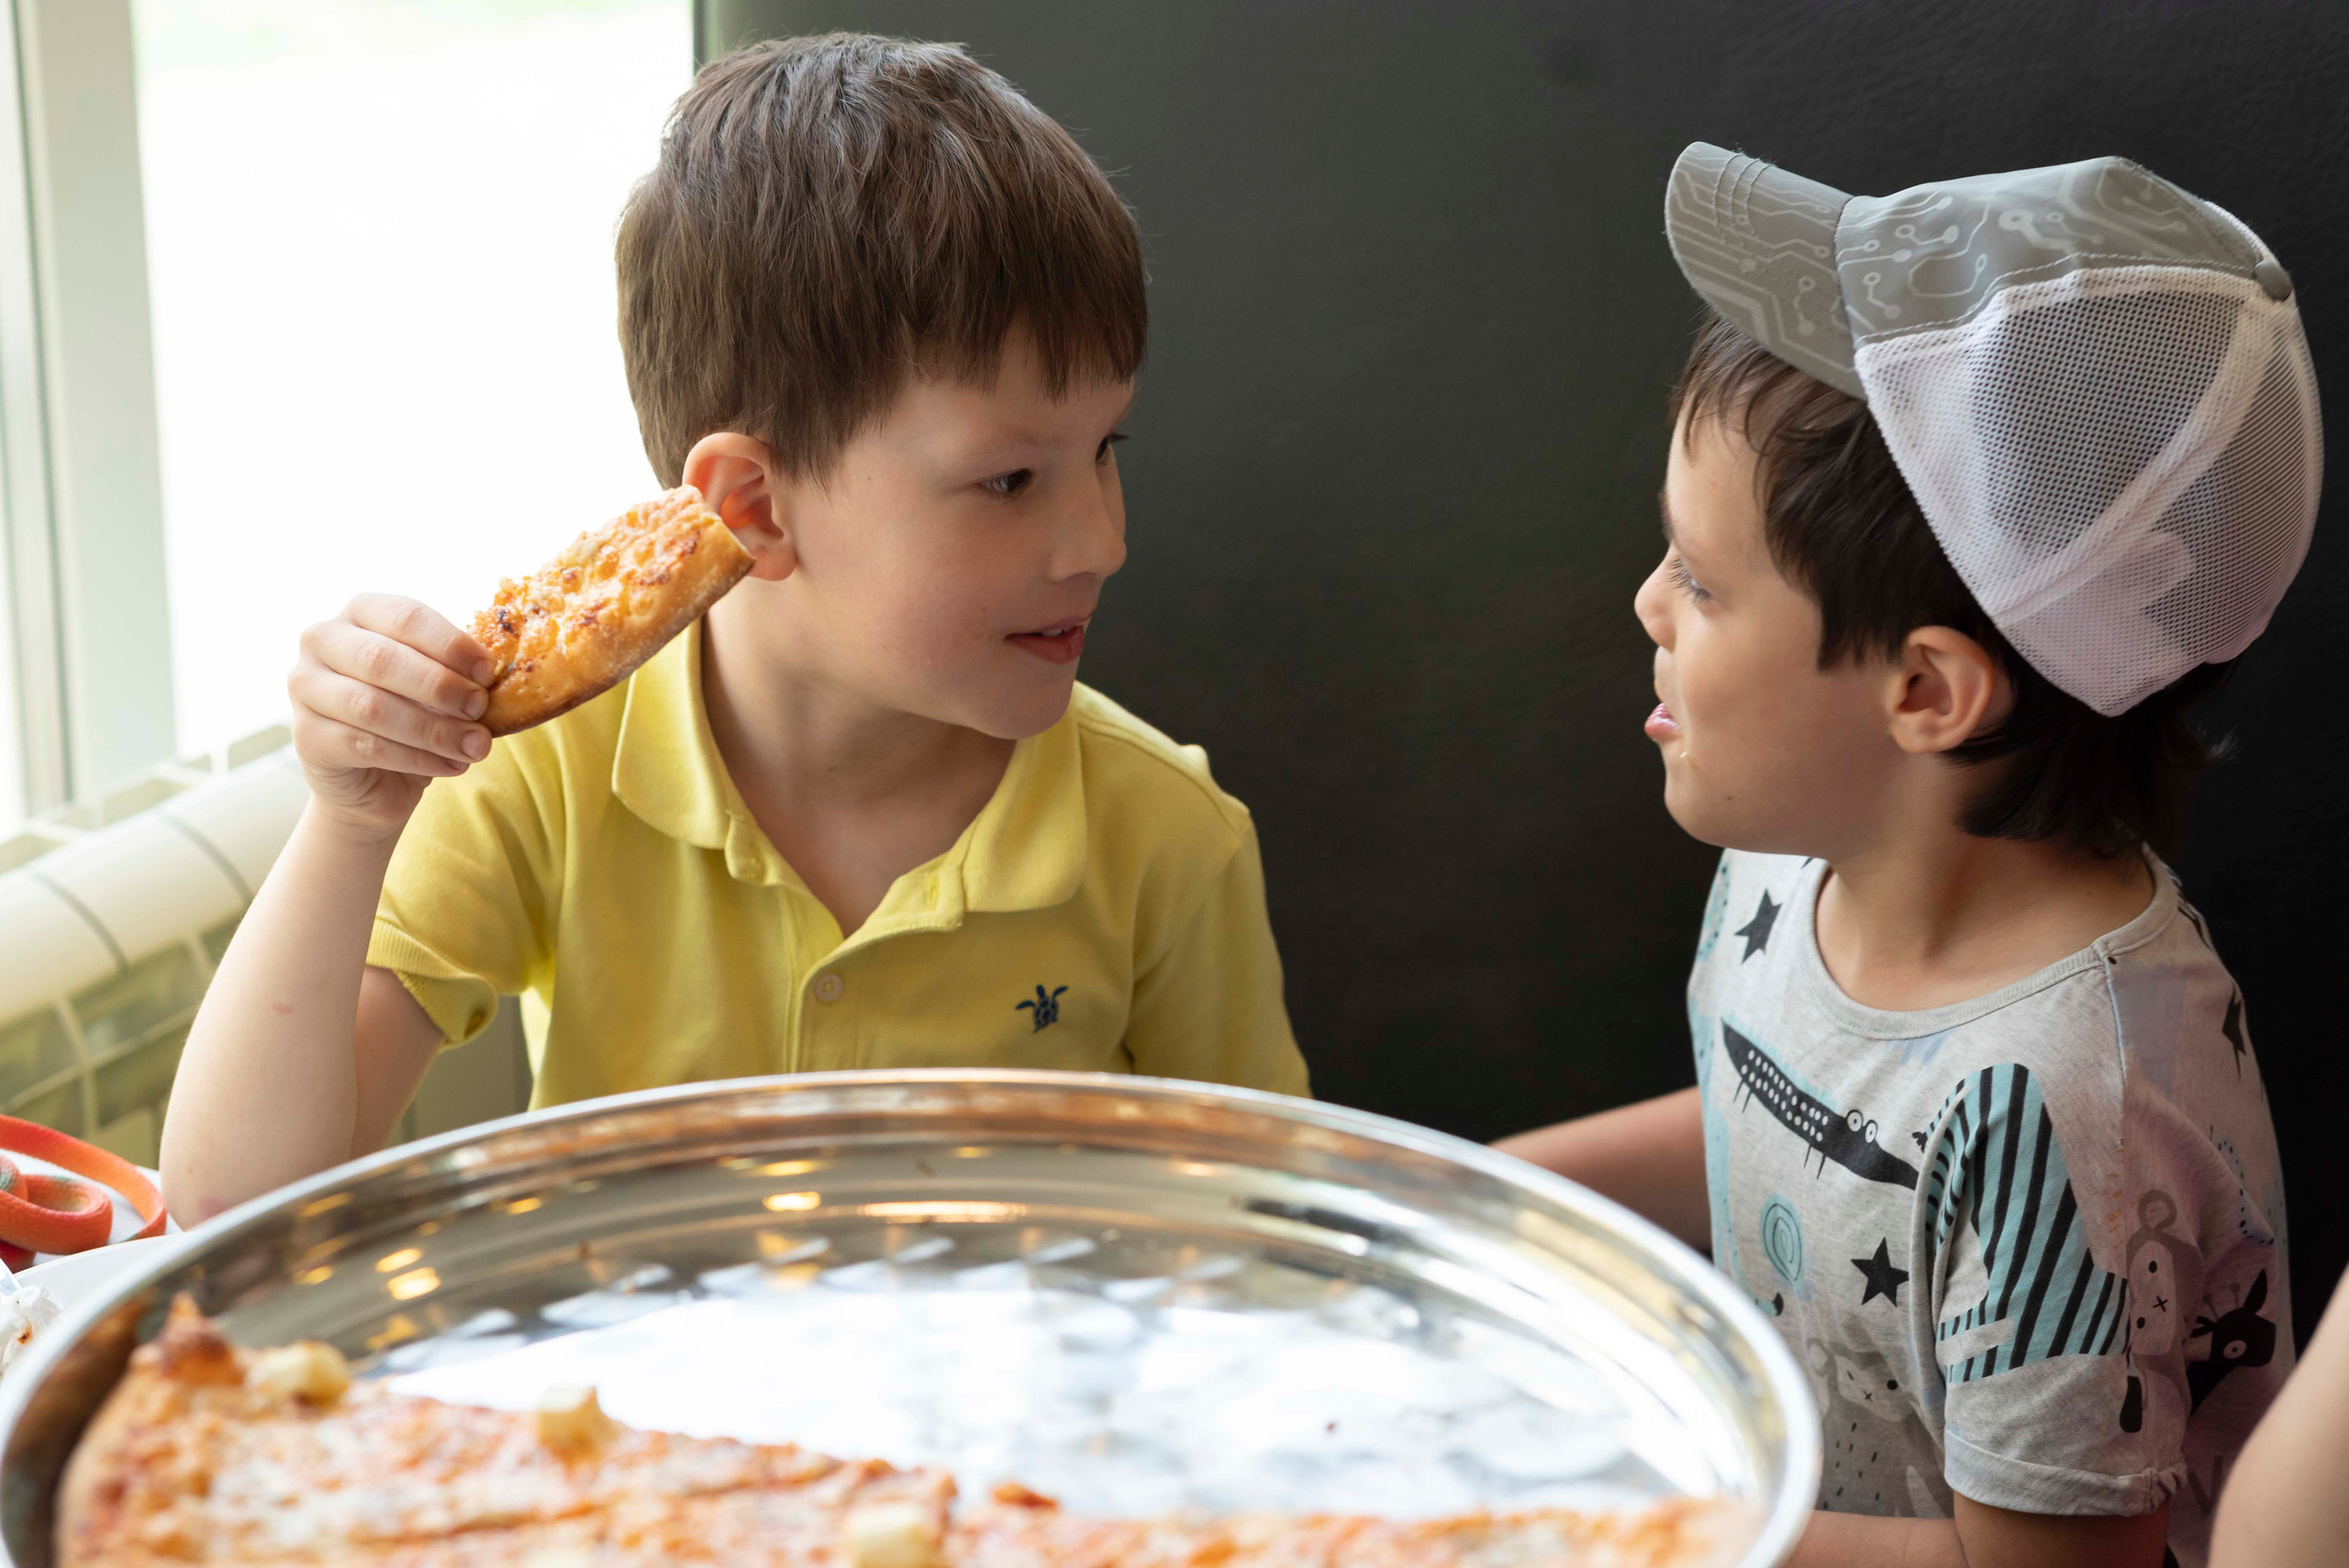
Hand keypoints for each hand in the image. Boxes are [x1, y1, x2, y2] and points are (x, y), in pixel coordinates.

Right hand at [289, 594, 493, 838]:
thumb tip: (493, 678)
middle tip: (480, 709)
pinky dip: (417, 758)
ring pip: (373, 707)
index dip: (451, 644)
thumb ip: (458, 673)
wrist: (375, 777)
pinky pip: (366, 745)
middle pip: (383, 659)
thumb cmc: (414, 713)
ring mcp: (305, 687)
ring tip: (476, 746)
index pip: (406, 616)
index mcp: (361, 612)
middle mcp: (322, 640)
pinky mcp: (305, 736)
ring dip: (434, 730)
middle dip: (441, 687)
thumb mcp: (439, 684)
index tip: (488, 672)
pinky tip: (452, 764)